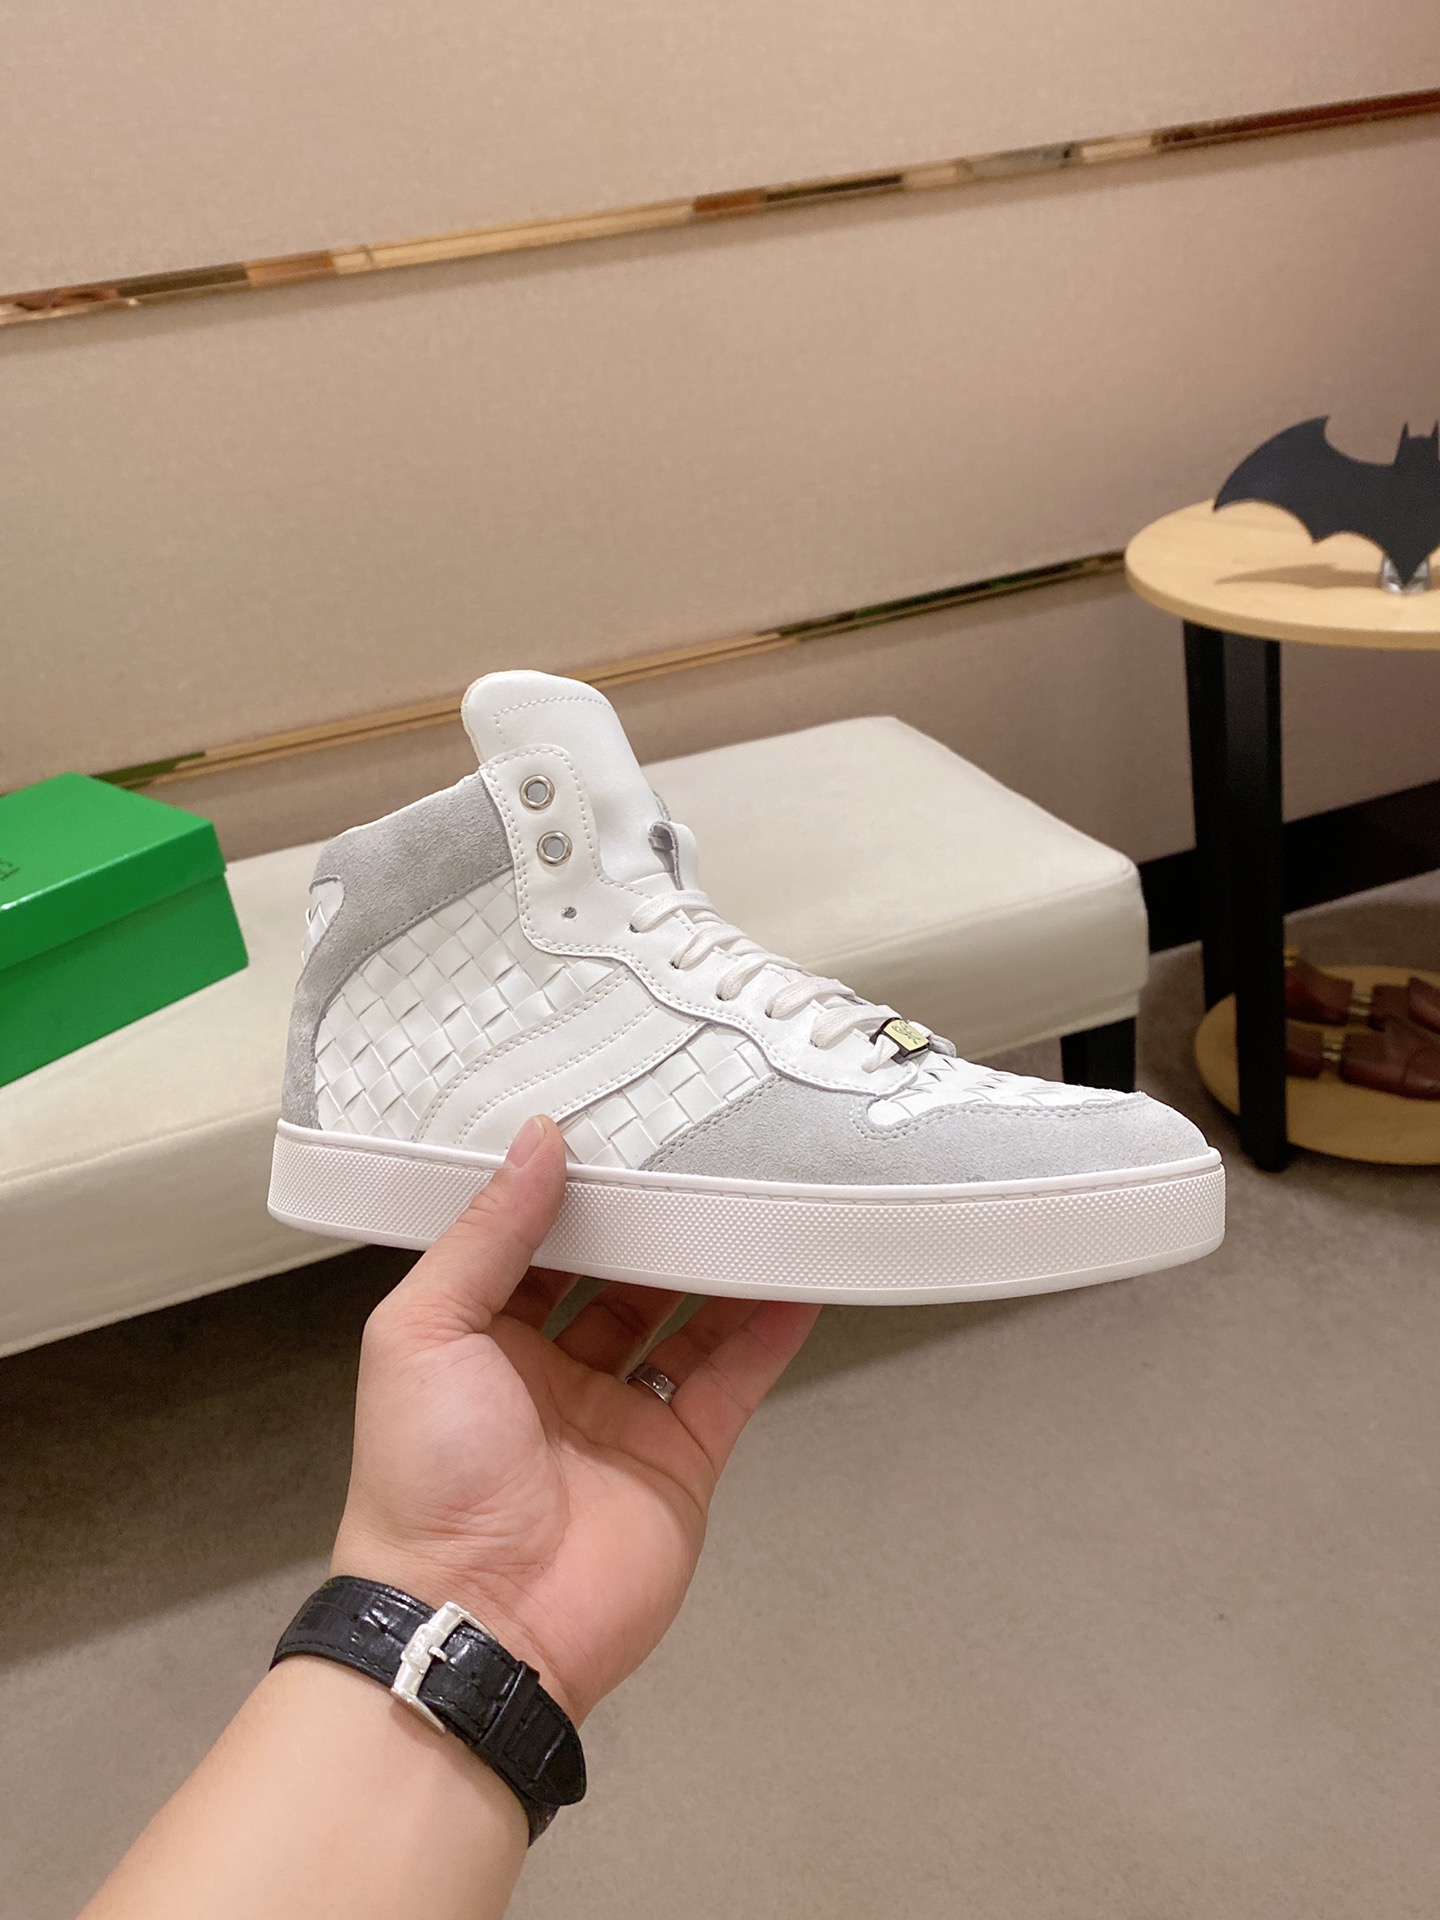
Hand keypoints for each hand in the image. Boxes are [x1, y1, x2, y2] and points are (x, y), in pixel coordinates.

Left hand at [332, 1115, 818, 1722]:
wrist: (480, 1622)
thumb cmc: (426, 1475)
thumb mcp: (424, 1331)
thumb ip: (487, 1234)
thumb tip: (538, 1139)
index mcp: (480, 1337)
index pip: (534, 1243)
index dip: (573, 1190)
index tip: (615, 1125)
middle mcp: (552, 1370)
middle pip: (618, 1274)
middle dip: (655, 1221)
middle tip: (700, 1147)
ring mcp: (621, 1414)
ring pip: (684, 1319)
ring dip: (719, 1264)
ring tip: (761, 1195)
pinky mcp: (681, 1457)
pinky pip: (732, 1379)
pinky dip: (768, 1330)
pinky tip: (799, 1276)